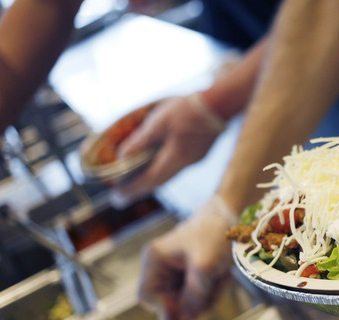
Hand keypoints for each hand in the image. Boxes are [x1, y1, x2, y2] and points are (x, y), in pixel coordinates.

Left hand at [111, 93, 226, 205]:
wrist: (219, 103)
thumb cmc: (187, 111)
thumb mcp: (158, 122)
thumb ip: (140, 140)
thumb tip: (122, 156)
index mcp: (175, 158)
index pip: (150, 180)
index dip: (133, 189)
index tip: (119, 197)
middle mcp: (185, 164)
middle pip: (160, 181)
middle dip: (141, 188)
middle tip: (124, 195)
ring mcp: (195, 158)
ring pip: (169, 174)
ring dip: (152, 179)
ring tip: (137, 181)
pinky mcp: (199, 152)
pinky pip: (177, 166)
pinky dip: (163, 168)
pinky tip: (157, 164)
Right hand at [136, 196, 238, 319]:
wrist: (233, 216)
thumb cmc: (214, 233)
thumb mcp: (205, 267)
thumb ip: (193, 295)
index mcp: (155, 260)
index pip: (147, 296)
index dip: (166, 309)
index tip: (189, 312)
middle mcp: (161, 267)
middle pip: (170, 303)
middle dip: (194, 302)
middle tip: (214, 290)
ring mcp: (176, 273)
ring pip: (188, 303)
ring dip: (208, 297)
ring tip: (221, 277)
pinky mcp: (191, 276)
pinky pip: (200, 297)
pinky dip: (213, 292)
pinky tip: (222, 277)